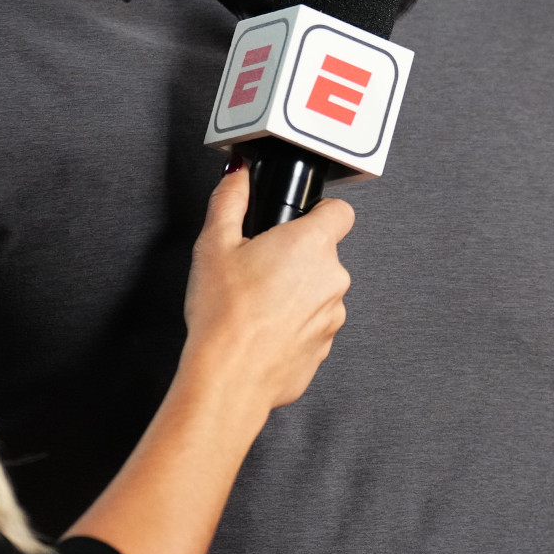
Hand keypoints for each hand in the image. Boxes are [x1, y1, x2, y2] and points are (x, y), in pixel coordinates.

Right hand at [180, 163, 354, 415]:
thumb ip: (230, 199)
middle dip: (296, 257)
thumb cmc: (224, 315)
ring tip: (257, 303)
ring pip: (319, 291)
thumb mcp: (214, 244)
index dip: (318, 211)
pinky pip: (313, 325)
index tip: (296, 220)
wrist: (230, 377)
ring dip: (297, 293)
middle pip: (324, 254)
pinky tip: (262, 328)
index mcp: (311, 244)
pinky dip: (293, 325)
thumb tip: (237, 176)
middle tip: (258, 267)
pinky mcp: (324, 349)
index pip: (340, 211)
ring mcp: (332, 317)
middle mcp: (332, 278)